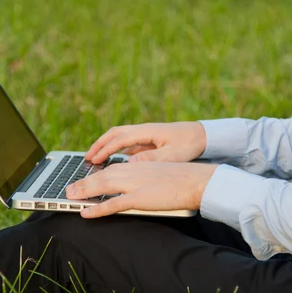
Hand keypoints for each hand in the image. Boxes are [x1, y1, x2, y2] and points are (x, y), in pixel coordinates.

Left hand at [65, 162, 217, 217]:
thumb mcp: (159, 175)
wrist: (197, 180)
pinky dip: (97, 208)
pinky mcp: (140, 197)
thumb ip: (144, 179)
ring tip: (70, 198)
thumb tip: (133, 188)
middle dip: (83, 183)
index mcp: (138, 165)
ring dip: (84, 192)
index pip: (110, 169)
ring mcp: (135, 184)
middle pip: (101, 176)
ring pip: (103, 186)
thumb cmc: (182, 180)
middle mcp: (133, 171)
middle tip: (68, 190)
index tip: (82, 180)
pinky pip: (113, 204)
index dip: (94, 175)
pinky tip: (86, 212)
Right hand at [85, 122, 206, 163]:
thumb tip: (129, 161)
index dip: (105, 150)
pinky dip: (117, 151)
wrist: (204, 136)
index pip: (119, 139)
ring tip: (95, 159)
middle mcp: (144, 131)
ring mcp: (146, 135)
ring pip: (120, 139)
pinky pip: (128, 145)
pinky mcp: (150, 141)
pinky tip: (113, 162)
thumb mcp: (171, 154)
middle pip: (114, 135)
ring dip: (106, 147)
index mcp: (147, 131)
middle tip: (86, 158)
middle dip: (99, 145)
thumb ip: (150, 158)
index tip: (93, 160)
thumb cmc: (189, 144)